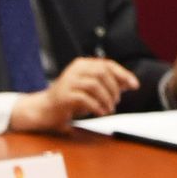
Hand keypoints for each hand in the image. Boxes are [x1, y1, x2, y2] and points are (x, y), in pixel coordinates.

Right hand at [9, 57, 139, 131]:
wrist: (43, 110)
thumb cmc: (67, 100)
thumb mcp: (89, 89)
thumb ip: (107, 84)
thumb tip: (128, 83)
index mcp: (81, 65)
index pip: (107, 64)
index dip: (123, 74)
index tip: (134, 85)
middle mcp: (74, 70)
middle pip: (102, 73)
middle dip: (114, 88)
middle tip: (115, 101)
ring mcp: (68, 82)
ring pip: (95, 85)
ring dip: (106, 99)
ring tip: (108, 109)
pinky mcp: (64, 96)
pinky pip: (85, 99)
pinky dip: (97, 106)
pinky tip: (100, 112)